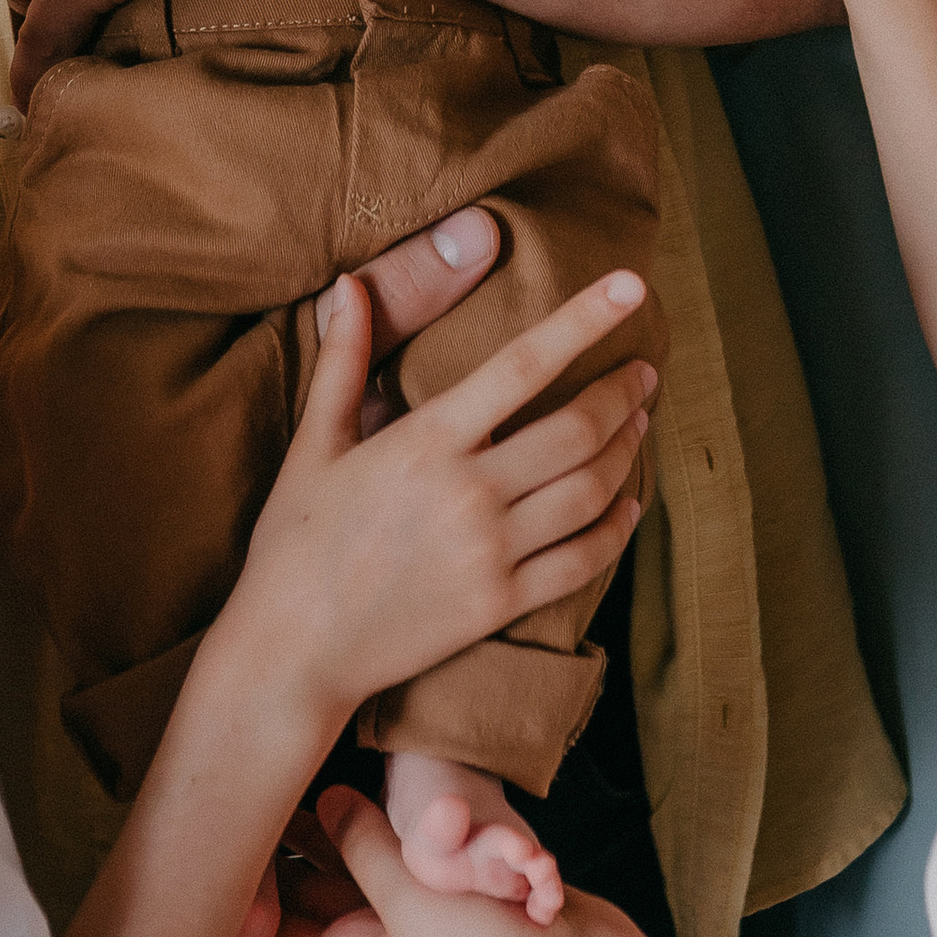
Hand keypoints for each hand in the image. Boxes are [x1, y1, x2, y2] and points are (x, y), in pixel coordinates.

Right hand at [220, 266, 656, 733]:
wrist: (292, 652)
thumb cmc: (294, 543)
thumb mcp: (313, 444)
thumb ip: (342, 360)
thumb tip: (348, 283)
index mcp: (424, 441)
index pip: (523, 364)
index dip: (584, 319)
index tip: (630, 285)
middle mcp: (467, 492)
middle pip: (577, 429)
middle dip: (623, 393)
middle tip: (643, 370)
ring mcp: (489, 554)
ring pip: (590, 491)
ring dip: (627, 451)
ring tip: (639, 425)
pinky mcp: (500, 606)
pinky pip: (582, 562)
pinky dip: (616, 528)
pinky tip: (626, 505)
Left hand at [258, 784, 674, 936]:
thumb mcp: (407, 900)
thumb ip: (361, 845)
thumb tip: (326, 804)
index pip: (266, 935)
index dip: (231, 899)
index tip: (201, 840)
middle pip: (312, 891)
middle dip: (284, 845)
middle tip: (254, 773)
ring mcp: (425, 920)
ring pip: (367, 863)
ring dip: (344, 824)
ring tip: (308, 757)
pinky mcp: (468, 896)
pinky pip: (418, 854)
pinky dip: (399, 822)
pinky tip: (386, 773)